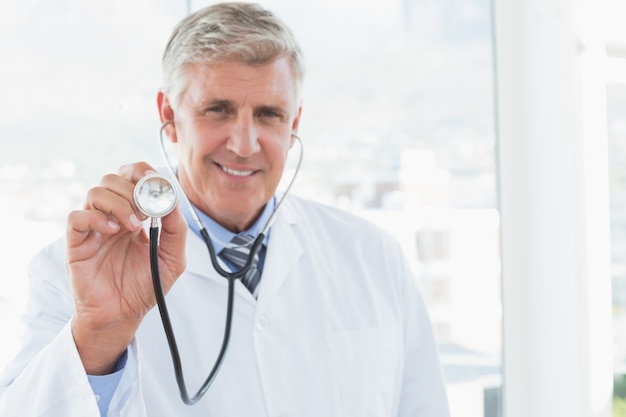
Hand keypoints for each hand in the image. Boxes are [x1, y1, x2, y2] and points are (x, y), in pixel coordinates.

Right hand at [67, 162, 186, 373]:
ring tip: (134, 226)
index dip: (143, 172)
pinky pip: (77, 217)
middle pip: (113, 178)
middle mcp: (113, 216)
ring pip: (96, 192)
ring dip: (119, 203)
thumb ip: (176, 230)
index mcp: (136, 214)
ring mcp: (94, 227)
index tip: (155, 181)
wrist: (123, 315)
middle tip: (146, 210)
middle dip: (133, 188)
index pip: (133, 177)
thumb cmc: (145, 286)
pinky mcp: (77, 242)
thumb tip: (173, 202)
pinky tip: (113, 232)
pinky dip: (96, 218)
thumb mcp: (173, 259)